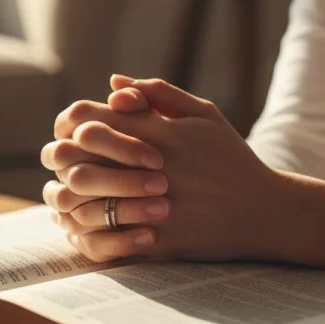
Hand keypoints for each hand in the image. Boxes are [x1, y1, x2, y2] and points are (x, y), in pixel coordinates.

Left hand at [44, 78, 324, 267]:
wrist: (262, 211)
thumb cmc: (230, 157)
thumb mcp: (204, 114)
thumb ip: (158, 92)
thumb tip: (113, 83)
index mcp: (158, 133)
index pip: (90, 117)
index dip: (72, 120)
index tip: (74, 126)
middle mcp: (150, 168)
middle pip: (77, 154)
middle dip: (62, 152)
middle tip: (62, 155)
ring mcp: (151, 207)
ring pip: (83, 198)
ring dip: (68, 190)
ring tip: (69, 187)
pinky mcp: (155, 240)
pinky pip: (103, 235)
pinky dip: (86, 227)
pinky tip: (86, 219)